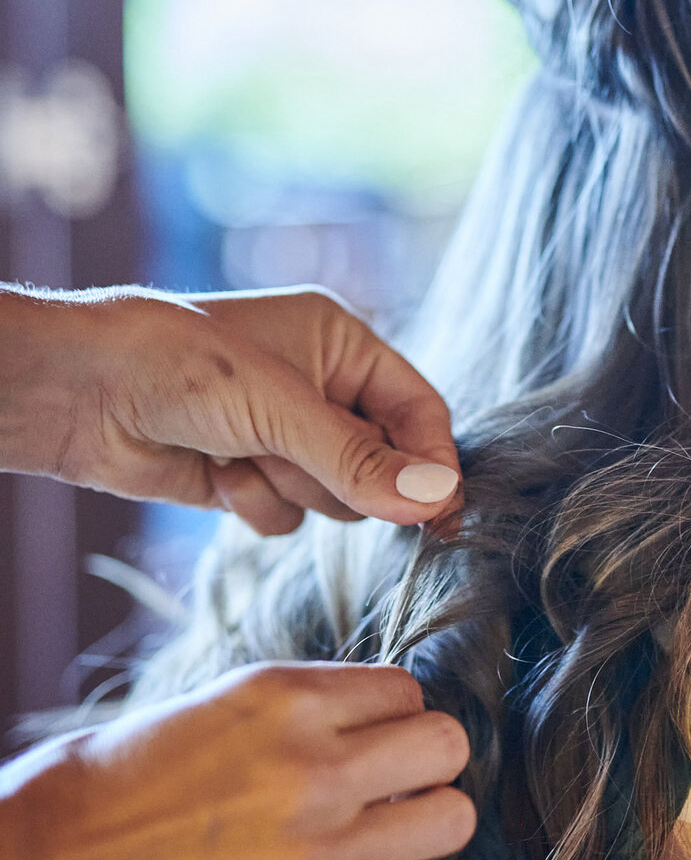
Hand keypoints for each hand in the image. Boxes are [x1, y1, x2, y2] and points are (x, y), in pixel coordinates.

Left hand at [0, 283, 460, 533]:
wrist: (80, 393)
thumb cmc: (179, 366)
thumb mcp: (280, 410)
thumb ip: (359, 460)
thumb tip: (436, 499)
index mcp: (341, 343)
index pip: (418, 410)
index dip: (432, 463)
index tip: (440, 515)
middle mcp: (320, 387)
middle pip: (382, 465)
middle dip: (340, 477)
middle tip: (296, 460)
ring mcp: (283, 435)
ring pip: (334, 499)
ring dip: (291, 489)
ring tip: (241, 455)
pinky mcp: (249, 474)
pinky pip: (287, 516)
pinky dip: (256, 504)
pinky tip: (215, 475)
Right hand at [0, 663, 474, 859]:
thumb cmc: (106, 785)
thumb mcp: (209, 710)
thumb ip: (296, 715)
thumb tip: (368, 726)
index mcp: (283, 697)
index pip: (407, 691)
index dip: (392, 720)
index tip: (368, 743)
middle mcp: (313, 764)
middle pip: (449, 745)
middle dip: (427, 766)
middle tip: (390, 789)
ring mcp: (315, 849)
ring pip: (449, 822)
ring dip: (418, 831)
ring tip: (374, 841)